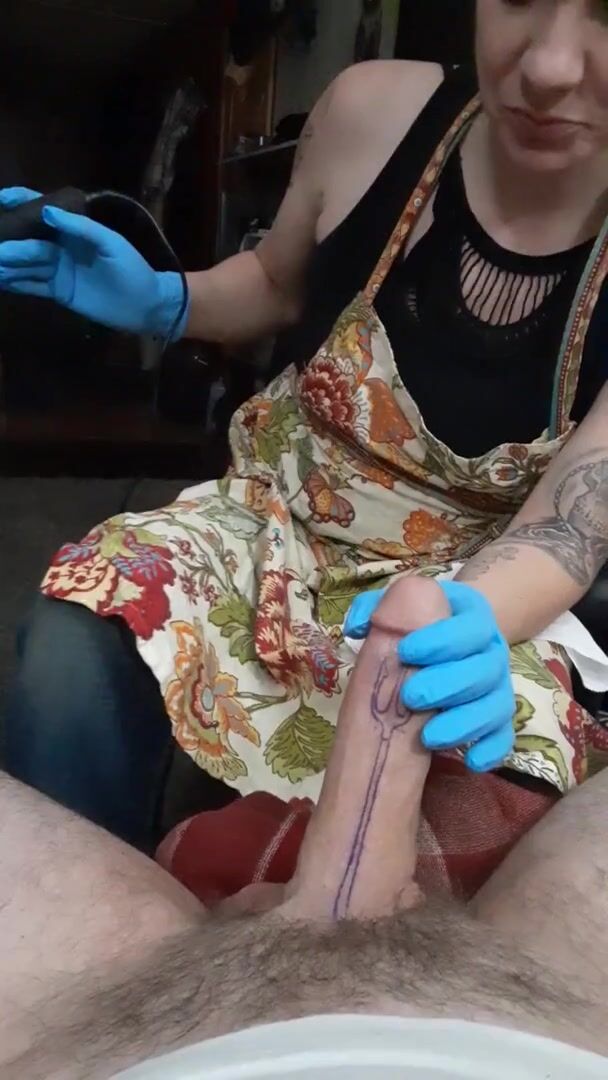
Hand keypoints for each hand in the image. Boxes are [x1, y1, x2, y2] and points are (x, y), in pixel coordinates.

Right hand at [0, 186, 188, 339]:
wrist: (145, 306)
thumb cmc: (132, 270)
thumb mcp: (111, 243)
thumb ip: (81, 227)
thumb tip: (47, 211)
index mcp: (74, 229)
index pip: (42, 211)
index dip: (20, 203)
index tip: (1, 200)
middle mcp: (61, 247)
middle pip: (28, 241)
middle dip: (8, 242)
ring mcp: (57, 270)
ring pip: (26, 264)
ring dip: (6, 264)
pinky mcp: (57, 292)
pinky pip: (31, 286)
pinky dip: (14, 283)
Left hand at [344, 580, 514, 771]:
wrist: (455, 634)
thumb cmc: (420, 624)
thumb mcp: (401, 605)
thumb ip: (377, 607)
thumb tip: (357, 626)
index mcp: (473, 618)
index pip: (468, 627)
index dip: (440, 641)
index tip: (405, 651)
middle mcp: (492, 651)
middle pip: (484, 670)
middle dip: (447, 686)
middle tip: (410, 698)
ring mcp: (499, 686)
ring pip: (496, 706)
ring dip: (464, 723)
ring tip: (428, 737)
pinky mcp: (500, 717)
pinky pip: (505, 736)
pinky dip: (491, 749)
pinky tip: (470, 760)